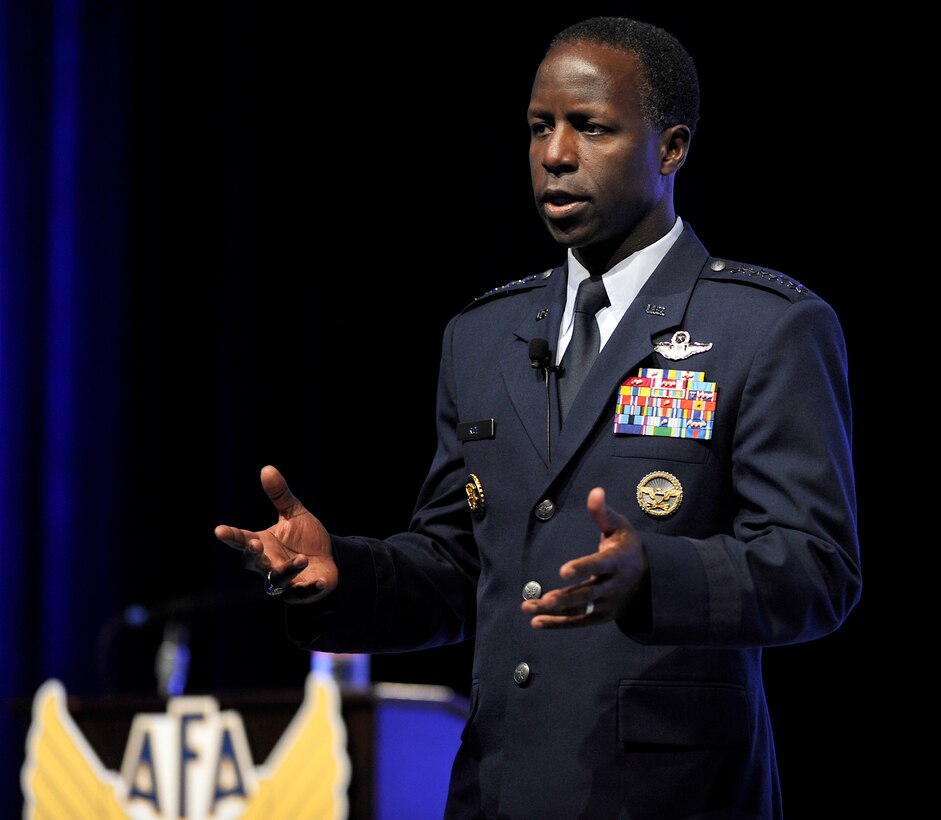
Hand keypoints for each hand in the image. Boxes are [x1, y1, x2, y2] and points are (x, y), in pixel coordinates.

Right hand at [214, 465, 336, 603]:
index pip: (242, 539)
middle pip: (252, 562)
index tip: (219, 530)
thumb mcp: (294, 514)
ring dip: (288, 569)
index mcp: (263, 544)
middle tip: (255, 544)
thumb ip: (280, 495)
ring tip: (302, 558)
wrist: (329, 559)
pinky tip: (320, 580)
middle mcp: (268, 564)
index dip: (231, 536)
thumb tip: (267, 468)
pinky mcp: (301, 592)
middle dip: (252, 555)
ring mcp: (283, 581)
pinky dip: (310, 588)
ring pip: (278, 579)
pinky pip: (302, 593)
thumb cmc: (306, 538)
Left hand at [521, 486, 647, 627]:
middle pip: (588, 594)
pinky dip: (557, 623)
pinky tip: (535, 622)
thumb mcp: (619, 526)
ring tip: (528, 608)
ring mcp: (606, 604)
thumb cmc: (625, 546)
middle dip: (566, 598)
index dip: (582, 567)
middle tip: (545, 599)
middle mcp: (613, 586)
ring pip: (578, 610)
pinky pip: (577, 622)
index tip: (563, 570)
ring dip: (553, 612)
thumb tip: (595, 491)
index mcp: (617, 562)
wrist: (649, 579)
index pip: (599, 565)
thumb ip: (603, 513)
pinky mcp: (599, 616)